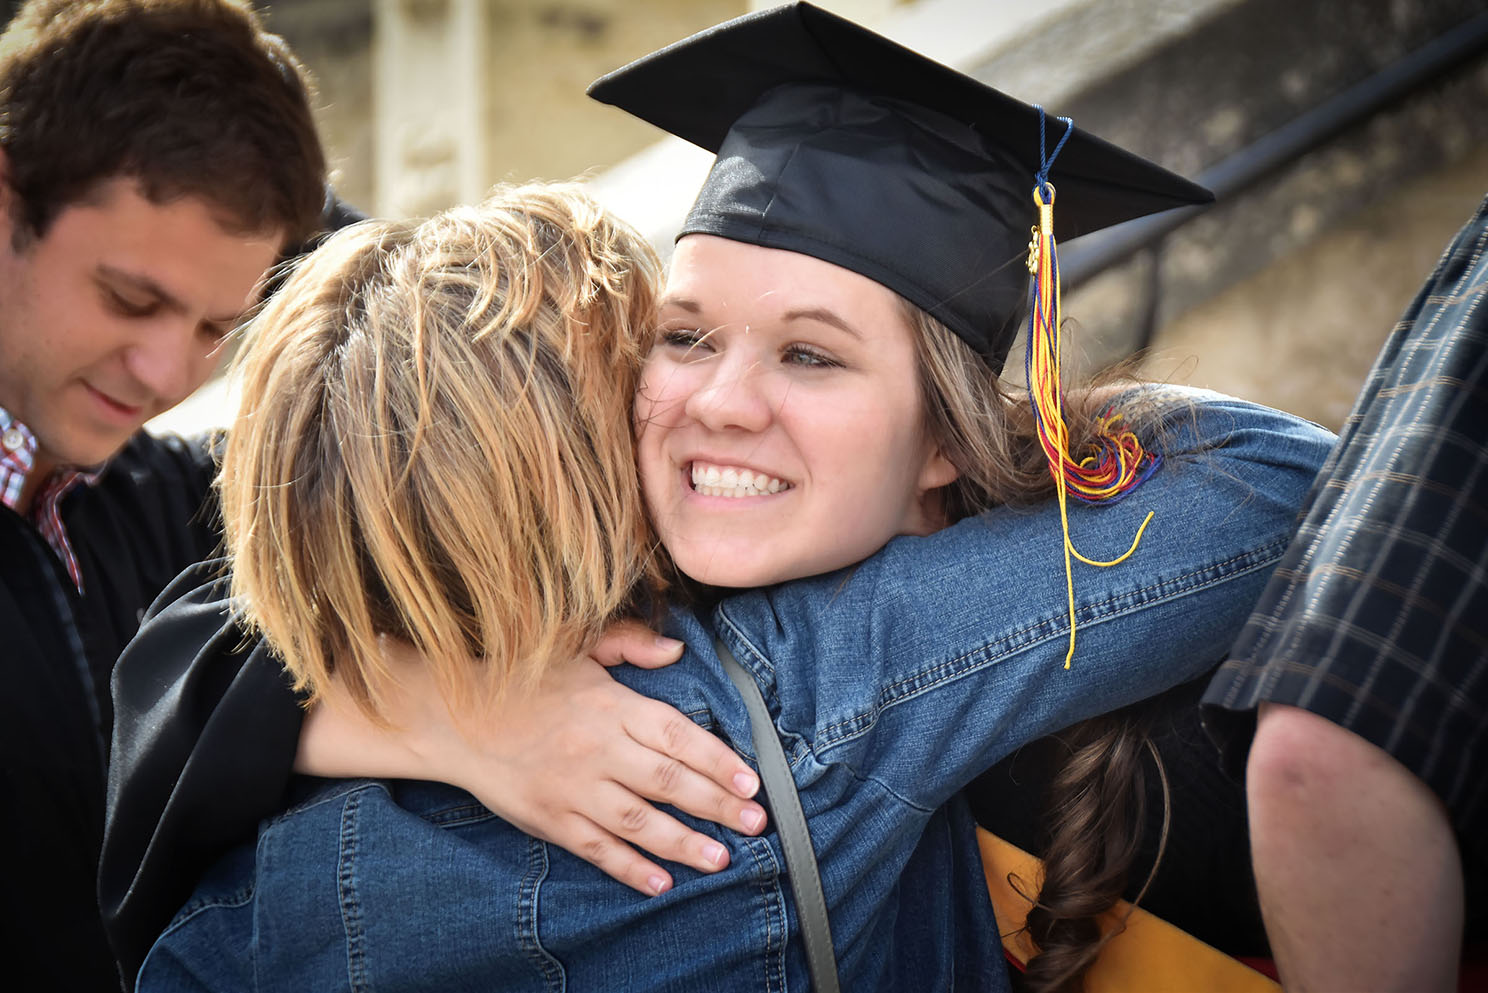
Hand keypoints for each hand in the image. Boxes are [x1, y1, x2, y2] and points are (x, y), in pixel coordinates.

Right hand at [296, 619, 766, 894]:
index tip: (751, 781)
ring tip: (721, 858)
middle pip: (670, 783)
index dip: (719, 761)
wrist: (452, 712)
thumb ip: (630, 644)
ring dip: (684, 843)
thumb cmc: (523, 675)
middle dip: (718, 806)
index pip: (679, 736)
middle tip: (757, 824)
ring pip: (639, 821)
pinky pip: (595, 847)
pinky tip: (659, 881)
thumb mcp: (576, 644)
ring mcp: (573, 787)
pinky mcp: (549, 816)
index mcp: (611, 705)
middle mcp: (597, 748)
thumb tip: (677, 649)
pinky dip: (628, 867)